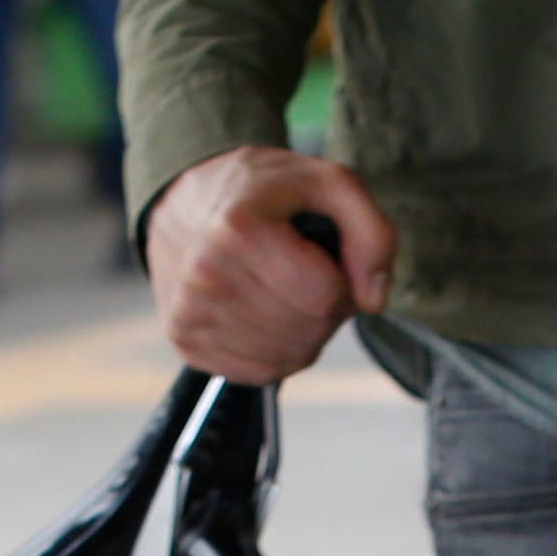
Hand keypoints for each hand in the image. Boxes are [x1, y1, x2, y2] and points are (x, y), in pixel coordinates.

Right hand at [147, 146, 393, 383]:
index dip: (342, 281)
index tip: (324, 259)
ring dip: (303, 332)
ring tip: (285, 291)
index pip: (324, 296)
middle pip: (308, 331)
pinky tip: (266, 314)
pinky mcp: (187, 342)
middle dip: (324, 309)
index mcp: (237, 230)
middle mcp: (205, 277)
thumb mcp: (327, 182)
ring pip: (289, 358)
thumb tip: (374, 301)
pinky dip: (277, 350)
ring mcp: (190, 314)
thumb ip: (371, 232)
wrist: (181, 201)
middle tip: (305, 275)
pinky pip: (261, 372)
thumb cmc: (261, 191)